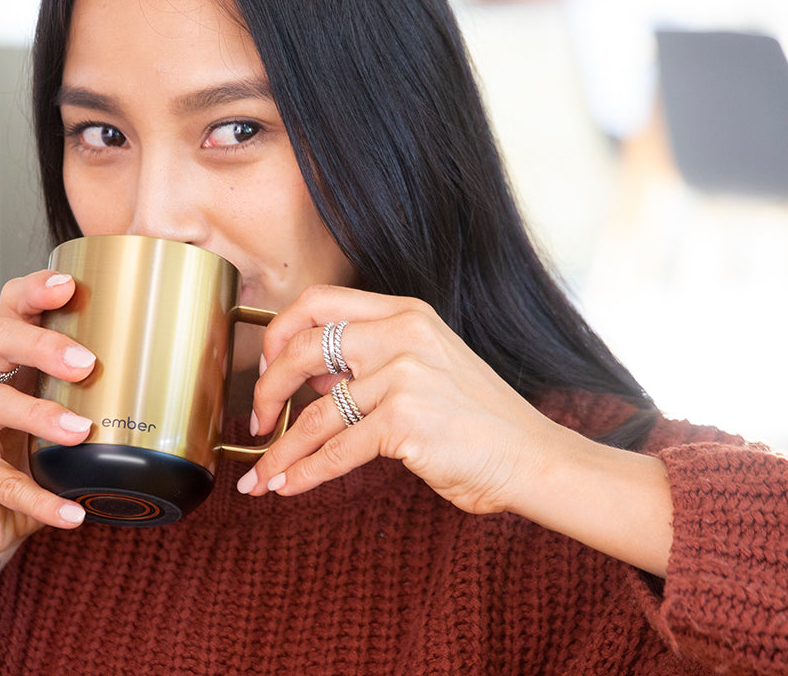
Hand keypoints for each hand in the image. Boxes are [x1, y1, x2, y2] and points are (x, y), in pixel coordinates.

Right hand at [0, 270, 98, 566]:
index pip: (12, 306)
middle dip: (43, 346)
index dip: (34, 290)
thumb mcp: (68, 419)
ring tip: (81, 433)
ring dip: (38, 415)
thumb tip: (196, 381)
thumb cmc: (33, 459)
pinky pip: (0, 481)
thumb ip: (108, 397)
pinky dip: (39, 498)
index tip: (68, 286)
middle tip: (87, 364)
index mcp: (7, 357)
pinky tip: (71, 514)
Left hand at [238, 285, 583, 514]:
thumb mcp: (430, 367)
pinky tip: (289, 486)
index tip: (267, 365)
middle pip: (302, 349)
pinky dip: (304, 473)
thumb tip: (314, 378)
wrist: (532, 457)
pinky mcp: (403, 421)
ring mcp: (403, 377)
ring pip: (314, 414)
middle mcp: (402, 335)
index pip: (320, 301)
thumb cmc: (482, 422)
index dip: (279, 332)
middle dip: (266, 390)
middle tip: (256, 421)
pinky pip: (335, 451)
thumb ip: (374, 361)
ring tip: (262, 476)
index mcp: (407, 314)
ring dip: (279, 451)